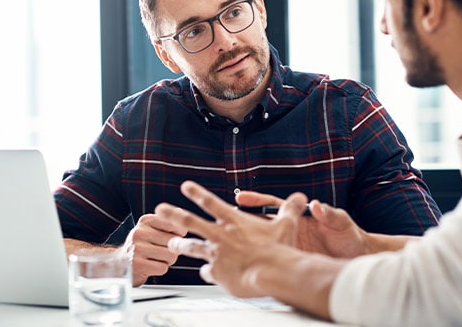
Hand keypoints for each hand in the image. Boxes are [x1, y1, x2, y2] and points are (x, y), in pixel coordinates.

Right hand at [121, 213, 187, 285]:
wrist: (121, 263)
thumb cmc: (143, 246)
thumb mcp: (152, 229)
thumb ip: (169, 222)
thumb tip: (181, 214)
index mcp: (146, 220)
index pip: (176, 225)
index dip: (179, 234)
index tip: (171, 237)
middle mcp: (139, 232)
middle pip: (174, 242)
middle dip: (173, 250)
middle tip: (161, 251)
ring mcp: (137, 248)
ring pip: (171, 255)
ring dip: (167, 260)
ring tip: (156, 258)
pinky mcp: (137, 264)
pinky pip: (162, 268)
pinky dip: (160, 269)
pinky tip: (151, 266)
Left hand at [155, 180, 307, 296]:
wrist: (273, 272)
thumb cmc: (279, 249)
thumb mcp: (286, 224)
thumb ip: (290, 209)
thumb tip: (301, 197)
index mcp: (234, 221)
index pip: (211, 202)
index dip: (197, 193)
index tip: (185, 186)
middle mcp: (221, 235)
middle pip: (190, 222)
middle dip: (173, 214)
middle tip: (160, 209)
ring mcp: (217, 255)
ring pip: (192, 247)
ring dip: (180, 246)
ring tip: (171, 245)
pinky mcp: (217, 273)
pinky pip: (207, 273)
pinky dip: (207, 273)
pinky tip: (206, 275)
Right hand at [236, 191, 369, 257]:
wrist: (357, 257)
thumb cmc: (350, 237)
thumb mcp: (341, 223)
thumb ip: (330, 213)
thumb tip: (317, 205)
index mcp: (300, 217)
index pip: (273, 205)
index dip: (256, 201)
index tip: (240, 198)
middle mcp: (291, 230)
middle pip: (261, 224)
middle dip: (241, 222)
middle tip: (222, 219)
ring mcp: (290, 246)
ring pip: (262, 244)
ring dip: (246, 244)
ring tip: (224, 245)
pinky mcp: (293, 261)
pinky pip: (273, 261)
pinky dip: (259, 264)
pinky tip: (245, 267)